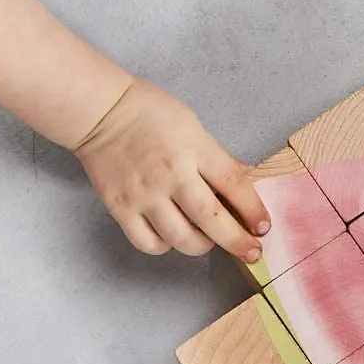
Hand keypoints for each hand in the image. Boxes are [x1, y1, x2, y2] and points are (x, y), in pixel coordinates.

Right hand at [74, 80, 269, 259]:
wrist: (100, 111)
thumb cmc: (149, 113)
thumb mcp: (194, 125)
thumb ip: (216, 157)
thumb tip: (243, 183)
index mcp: (195, 148)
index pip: (233, 184)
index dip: (253, 210)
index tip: (263, 227)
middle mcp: (171, 174)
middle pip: (212, 219)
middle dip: (237, 242)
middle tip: (251, 252)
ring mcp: (145, 194)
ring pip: (181, 238)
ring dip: (202, 245)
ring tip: (208, 240)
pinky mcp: (121, 208)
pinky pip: (149, 243)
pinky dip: (166, 245)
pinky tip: (172, 235)